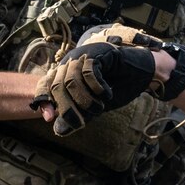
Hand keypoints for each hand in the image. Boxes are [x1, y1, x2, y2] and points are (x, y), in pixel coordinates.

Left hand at [32, 39, 157, 135]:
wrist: (141, 75)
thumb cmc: (116, 88)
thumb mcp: (94, 107)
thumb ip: (77, 116)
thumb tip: (58, 131)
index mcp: (65, 74)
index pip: (45, 84)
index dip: (44, 100)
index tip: (49, 118)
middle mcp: (70, 62)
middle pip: (57, 86)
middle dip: (68, 108)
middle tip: (82, 122)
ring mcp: (83, 55)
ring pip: (71, 81)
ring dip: (85, 100)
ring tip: (100, 108)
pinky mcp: (97, 53)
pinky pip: (89, 73)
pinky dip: (98, 88)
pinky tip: (107, 93)